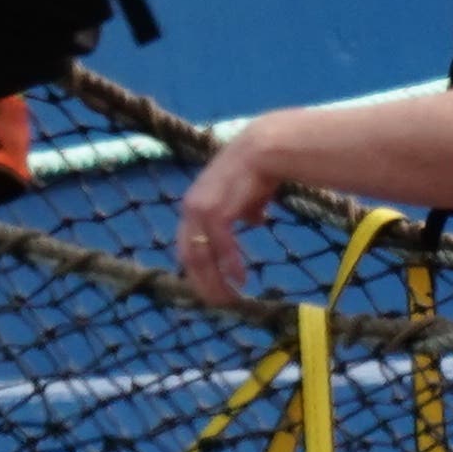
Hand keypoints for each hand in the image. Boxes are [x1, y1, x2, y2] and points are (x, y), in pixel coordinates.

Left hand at [173, 128, 278, 301]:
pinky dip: (229, 264)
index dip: (198, 270)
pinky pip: (220, 245)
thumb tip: (254, 221)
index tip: (212, 289)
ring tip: (231, 299)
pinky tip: (241, 279)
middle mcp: (191, 208)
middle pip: (189, 255)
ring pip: (201, 255)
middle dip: (203, 283)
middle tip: (219, 304)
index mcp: (194, 205)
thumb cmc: (258, 169)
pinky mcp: (217, 210)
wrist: (264, 148)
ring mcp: (201, 209)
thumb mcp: (246, 194)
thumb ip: (245, 209)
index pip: (188, 245)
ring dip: (215, 281)